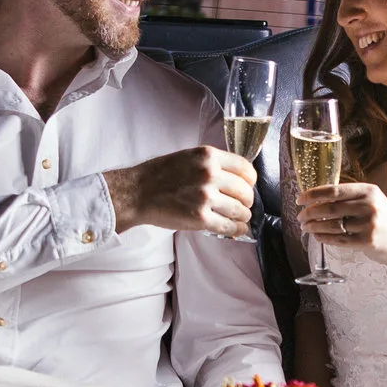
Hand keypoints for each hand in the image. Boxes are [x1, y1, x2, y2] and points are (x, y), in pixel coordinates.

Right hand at [104, 147, 255, 235]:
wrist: (136, 192)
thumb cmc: (159, 175)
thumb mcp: (188, 157)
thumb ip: (212, 164)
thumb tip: (236, 178)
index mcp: (208, 156)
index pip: (245, 169)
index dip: (250, 181)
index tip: (247, 187)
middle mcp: (209, 174)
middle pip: (245, 192)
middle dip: (246, 201)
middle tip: (242, 206)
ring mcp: (205, 197)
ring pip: (240, 210)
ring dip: (242, 217)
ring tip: (239, 219)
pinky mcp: (200, 218)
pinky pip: (229, 226)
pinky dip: (236, 230)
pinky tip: (236, 230)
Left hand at [297, 182, 386, 268]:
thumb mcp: (374, 202)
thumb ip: (352, 199)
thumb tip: (319, 199)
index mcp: (369, 191)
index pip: (334, 190)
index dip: (313, 195)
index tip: (300, 200)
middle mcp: (369, 206)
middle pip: (329, 208)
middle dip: (309, 213)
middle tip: (300, 217)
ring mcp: (368, 224)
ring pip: (331, 225)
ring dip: (313, 226)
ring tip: (305, 228)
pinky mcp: (366, 242)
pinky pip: (338, 239)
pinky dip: (323, 238)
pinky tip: (317, 236)